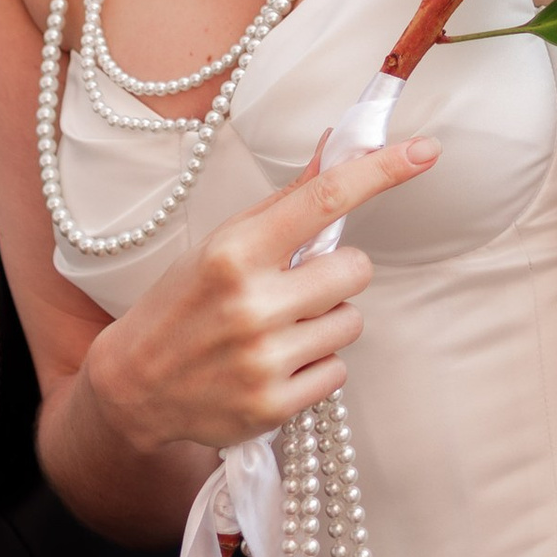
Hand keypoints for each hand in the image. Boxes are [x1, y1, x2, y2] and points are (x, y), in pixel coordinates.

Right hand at [85, 133, 431, 455]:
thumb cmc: (183, 303)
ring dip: (326, 323)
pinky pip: (338, 372)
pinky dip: (315, 367)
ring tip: (279, 329)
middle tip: (298, 285)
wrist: (133, 385)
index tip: (424, 151)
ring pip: (352, 323)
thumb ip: (285, 203)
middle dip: (337, 274)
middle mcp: (252, 303)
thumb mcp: (221, 244)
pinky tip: (275, 365)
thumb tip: (337, 150)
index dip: (381, 171)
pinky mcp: (275, 406)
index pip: (324, 199)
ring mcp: (265, 359)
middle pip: (355, 269)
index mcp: (235, 251)